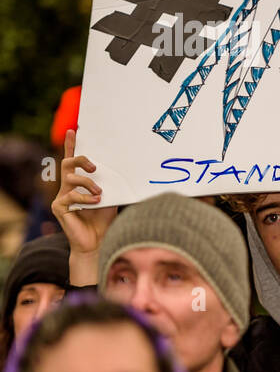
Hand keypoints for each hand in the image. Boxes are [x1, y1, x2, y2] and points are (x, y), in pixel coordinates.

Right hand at [51, 130, 116, 283]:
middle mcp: (68, 187)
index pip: (74, 161)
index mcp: (80, 183)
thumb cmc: (105, 219)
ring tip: (100, 193)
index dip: (72, 145)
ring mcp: (61, 197)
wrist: (98, 241)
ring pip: (69, 178)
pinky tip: (95, 203)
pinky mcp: (59, 207)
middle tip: (95, 167)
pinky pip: (70, 196)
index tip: (73, 130)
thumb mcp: (113, 197)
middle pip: (67, 164)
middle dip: (80, 160)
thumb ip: (113, 184)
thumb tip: (129, 170)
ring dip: (88, 183)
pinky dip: (85, 198)